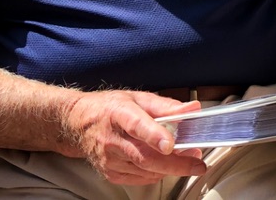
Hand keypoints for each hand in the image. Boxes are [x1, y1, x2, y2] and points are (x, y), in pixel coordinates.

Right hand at [61, 90, 206, 184]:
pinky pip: (139, 178)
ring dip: (171, 168)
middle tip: (198, 164)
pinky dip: (157, 173)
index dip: (154, 135)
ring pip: (145, 170)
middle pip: (145, 156)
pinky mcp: (110, 172)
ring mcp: (109, 159)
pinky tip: (166, 165)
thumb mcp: (137, 98)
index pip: (137, 126)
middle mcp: (112, 138)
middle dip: (175, 163)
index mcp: (119, 113)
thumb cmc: (110, 108)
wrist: (78, 123)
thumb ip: (166, 105)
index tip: (170, 144)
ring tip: (189, 159)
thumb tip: (192, 108)